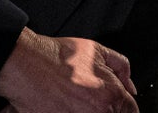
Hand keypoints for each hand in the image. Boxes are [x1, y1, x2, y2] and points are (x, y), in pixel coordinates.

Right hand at [0, 27, 136, 112]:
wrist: (27, 64)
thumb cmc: (57, 57)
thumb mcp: (98, 50)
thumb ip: (121, 67)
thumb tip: (130, 85)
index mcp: (111, 94)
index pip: (130, 110)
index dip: (124, 106)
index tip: (117, 104)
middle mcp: (98, 111)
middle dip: (106, 108)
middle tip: (90, 100)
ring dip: (88, 110)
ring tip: (76, 102)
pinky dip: (71, 111)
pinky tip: (65, 106)